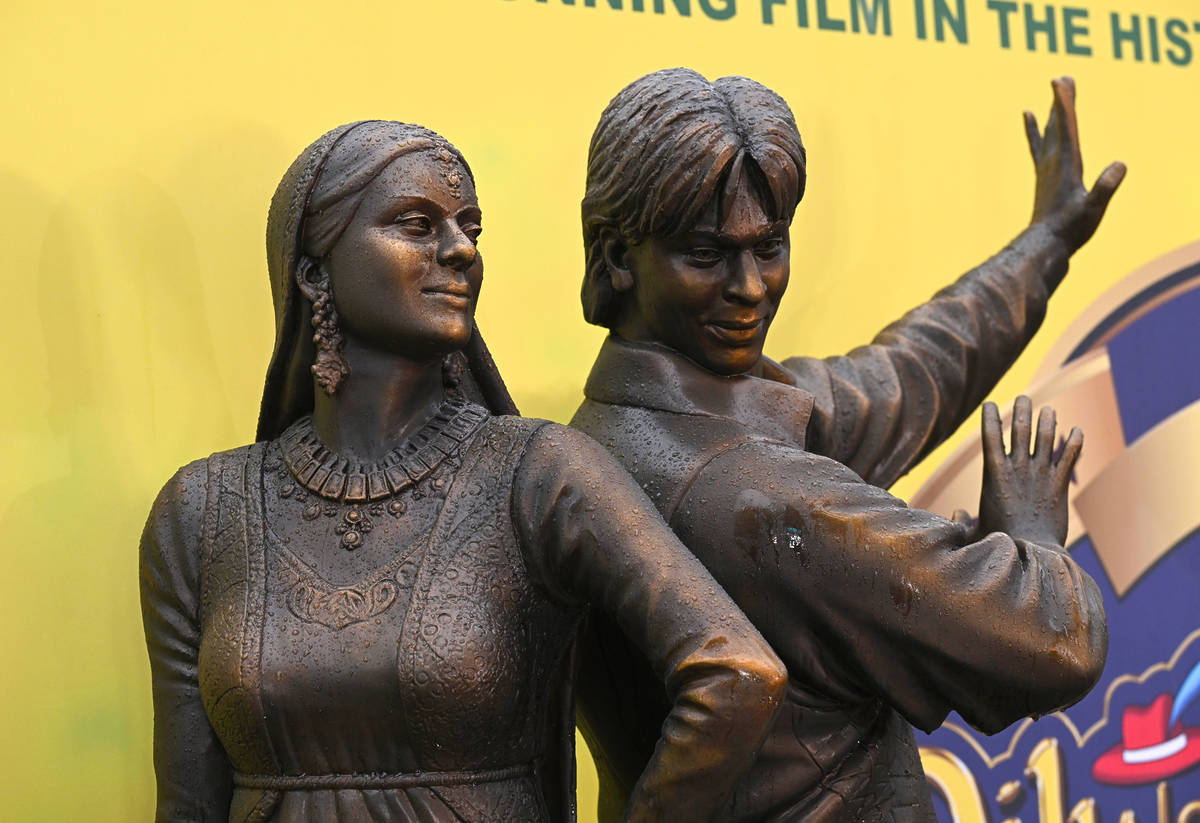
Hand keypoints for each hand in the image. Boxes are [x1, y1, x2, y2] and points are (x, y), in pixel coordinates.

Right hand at [976, 396, 1081, 545]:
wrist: (1032, 552)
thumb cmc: (999, 543)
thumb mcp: (974, 530)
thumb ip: (962, 520)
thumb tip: (954, 514)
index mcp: (994, 474)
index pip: (990, 435)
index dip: (990, 417)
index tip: (989, 404)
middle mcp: (1018, 468)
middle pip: (1020, 429)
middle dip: (1021, 410)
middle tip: (1023, 398)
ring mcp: (1040, 475)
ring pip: (1046, 438)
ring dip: (1048, 420)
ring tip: (1049, 409)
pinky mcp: (1059, 485)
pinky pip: (1069, 457)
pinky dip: (1075, 443)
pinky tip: (1077, 432)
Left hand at [1026, 77, 1125, 252]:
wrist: (1045, 245)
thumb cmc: (1071, 229)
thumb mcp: (1093, 209)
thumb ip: (1105, 188)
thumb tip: (1119, 166)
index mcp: (1067, 165)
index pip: (1066, 127)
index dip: (1064, 103)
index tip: (1059, 81)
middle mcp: (1053, 162)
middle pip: (1058, 124)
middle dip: (1062, 101)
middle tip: (1064, 77)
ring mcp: (1046, 168)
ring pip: (1049, 132)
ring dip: (1053, 111)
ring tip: (1055, 88)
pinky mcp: (1043, 175)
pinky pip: (1038, 144)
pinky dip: (1034, 128)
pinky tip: (1028, 115)